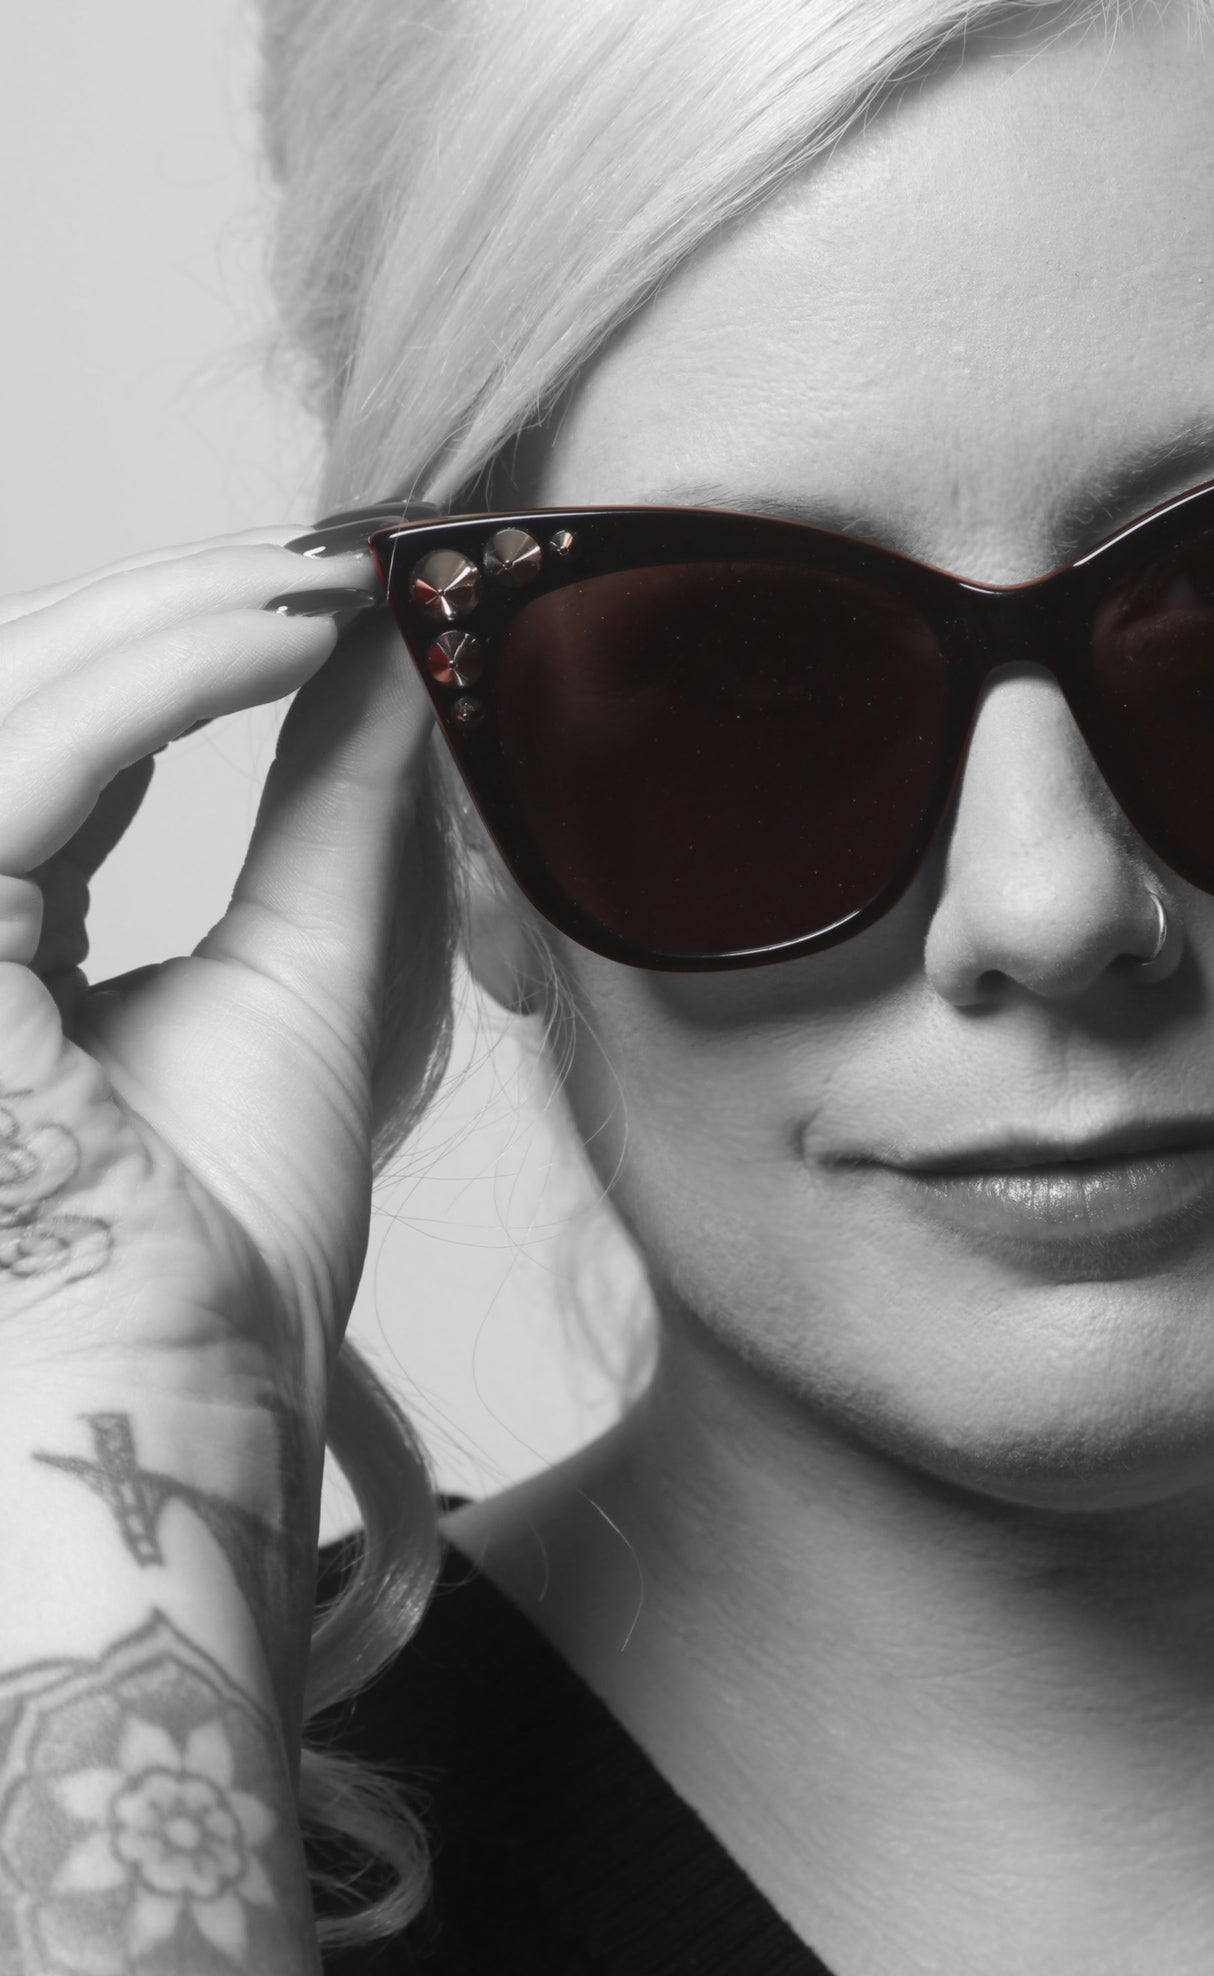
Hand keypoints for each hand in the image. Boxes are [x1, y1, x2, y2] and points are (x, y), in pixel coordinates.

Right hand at [0, 524, 434, 1427]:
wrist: (183, 1412)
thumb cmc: (231, 1244)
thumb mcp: (307, 978)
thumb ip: (334, 811)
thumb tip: (400, 658)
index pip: (71, 732)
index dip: (198, 643)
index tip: (346, 588)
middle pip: (25, 683)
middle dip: (191, 600)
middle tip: (361, 552)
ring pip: (6, 688)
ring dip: (185, 609)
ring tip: (357, 578)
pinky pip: (16, 756)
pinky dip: (160, 673)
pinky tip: (299, 627)